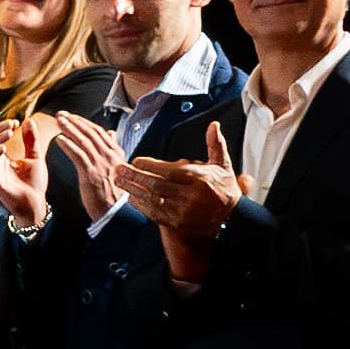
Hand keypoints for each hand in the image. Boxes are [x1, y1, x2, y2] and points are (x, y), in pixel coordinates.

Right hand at [0, 118, 49, 227]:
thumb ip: (31, 140)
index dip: (0, 128)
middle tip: (11, 124)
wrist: (36, 203)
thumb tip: (28, 120)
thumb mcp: (35, 156)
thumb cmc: (34, 184)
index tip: (15, 122)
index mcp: (0, 158)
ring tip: (9, 133)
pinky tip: (4, 147)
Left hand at [52, 112, 124, 219]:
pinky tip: (59, 139)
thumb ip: (111, 149)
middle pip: (90, 133)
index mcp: (116, 153)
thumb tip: (110, 133)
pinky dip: (69, 145)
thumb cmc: (113, 191)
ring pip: (84, 141)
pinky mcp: (91, 174)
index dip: (84, 122)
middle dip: (75, 121)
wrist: (116, 211)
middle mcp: (110, 156)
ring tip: (58, 121)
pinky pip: (78, 156)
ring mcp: (101, 164)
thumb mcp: (116, 167)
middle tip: (61, 114)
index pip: (98, 132)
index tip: (72, 116)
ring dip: (70, 129)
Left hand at [114, 122, 247, 282]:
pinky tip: (130, 197)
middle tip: (119, 169)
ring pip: (152, 199)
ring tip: (119, 181)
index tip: (136, 160)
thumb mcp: (223, 165)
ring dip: (133, 190)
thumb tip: (214, 125)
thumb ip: (215, 145)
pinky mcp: (177, 222)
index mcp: (201, 179)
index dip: (151, 165)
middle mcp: (191, 196)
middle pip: (157, 185)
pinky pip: (154, 213)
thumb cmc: (223, 188)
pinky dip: (140, 205)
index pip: (171, 171)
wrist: (230, 217)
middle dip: (135, 177)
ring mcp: (183, 211)